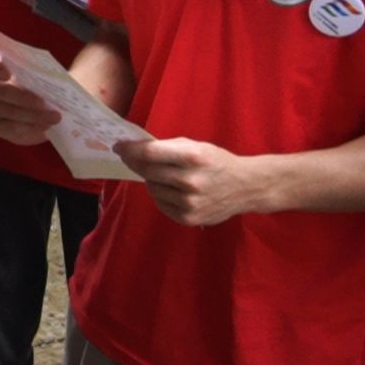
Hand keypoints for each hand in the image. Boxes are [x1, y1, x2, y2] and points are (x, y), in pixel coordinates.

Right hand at [0, 54, 60, 144]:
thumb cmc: (52, 93)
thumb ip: (51, 78)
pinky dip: (27, 127)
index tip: (7, 74)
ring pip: (4, 110)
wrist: (54, 117)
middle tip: (43, 103)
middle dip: (21, 97)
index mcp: (5, 71)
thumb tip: (60, 78)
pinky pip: (8, 127)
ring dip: (30, 115)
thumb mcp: (54, 83)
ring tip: (52, 118)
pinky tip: (43, 127)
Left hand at [116, 138, 265, 226]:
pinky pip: (160, 204)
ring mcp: (189, 202)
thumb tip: (133, 149)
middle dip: (136, 163)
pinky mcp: (188, 218)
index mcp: (193, 157)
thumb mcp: (196, 146)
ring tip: (166, 176)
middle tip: (132, 158)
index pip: (149, 153)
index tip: (118, 146)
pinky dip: (161, 195)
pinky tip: (173, 190)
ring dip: (152, 180)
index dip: (130, 150)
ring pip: (152, 188)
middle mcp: (190, 181)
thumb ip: (167, 148)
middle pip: (147, 171)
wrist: (246, 187)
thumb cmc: (217, 162)